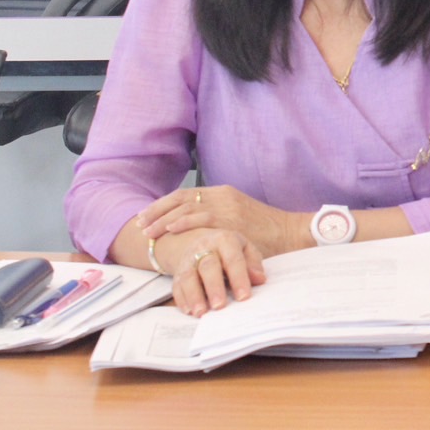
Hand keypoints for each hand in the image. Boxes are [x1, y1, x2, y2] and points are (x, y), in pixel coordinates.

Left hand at [138, 184, 304, 257]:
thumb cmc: (265, 231)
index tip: (146, 216)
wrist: (289, 232)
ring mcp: (226, 205)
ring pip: (185, 207)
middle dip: (156, 211)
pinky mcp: (231, 217)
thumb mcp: (239, 219)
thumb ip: (218, 221)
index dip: (162, 205)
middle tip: (139, 223)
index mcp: (222, 193)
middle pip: (179, 198)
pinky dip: (182, 222)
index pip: (184, 195)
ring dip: (163, 219)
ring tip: (147, 231)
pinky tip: (169, 229)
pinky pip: (201, 217)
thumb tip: (195, 235)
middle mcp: (221, 195)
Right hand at [161, 228, 266, 316]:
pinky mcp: (177, 272)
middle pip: (208, 267)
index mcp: (225, 240)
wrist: (199, 240)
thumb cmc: (229, 249)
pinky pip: (177, 285)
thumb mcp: (245, 249)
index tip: (244, 297)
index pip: (233, 259)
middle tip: (220, 306)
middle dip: (214, 287)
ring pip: (188, 277)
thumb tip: (260, 279)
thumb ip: (253, 263)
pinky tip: (189, 311)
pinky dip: (181, 299)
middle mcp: (204, 248)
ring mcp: (188, 260)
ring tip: (201, 313)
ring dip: (194, 296)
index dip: (239, 278)